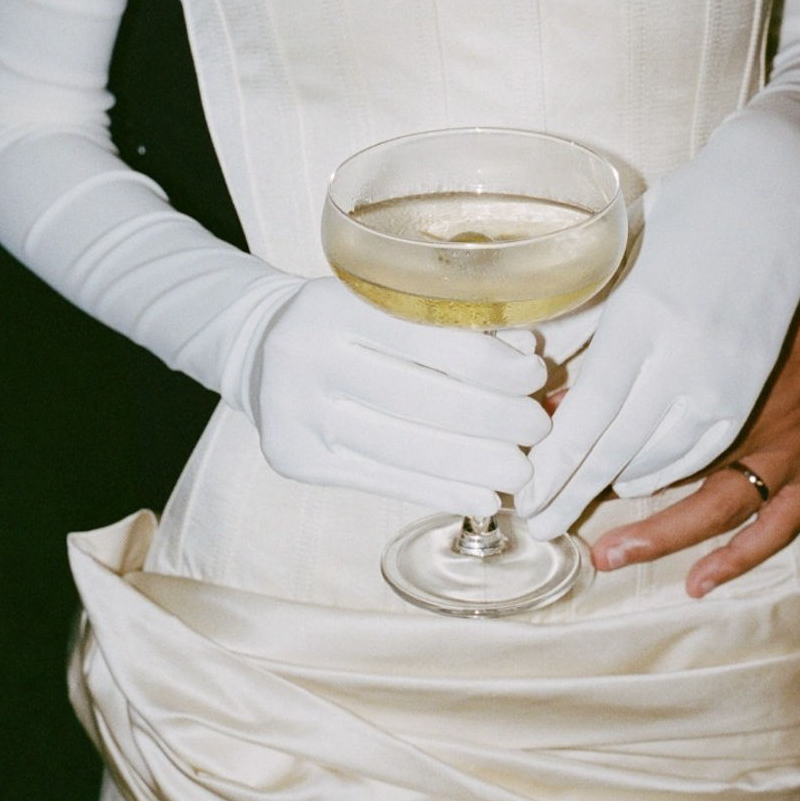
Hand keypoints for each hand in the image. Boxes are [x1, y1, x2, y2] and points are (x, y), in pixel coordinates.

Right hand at [251, 278, 548, 513]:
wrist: (261, 350)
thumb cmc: (348, 322)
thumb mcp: (388, 301)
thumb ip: (453, 323)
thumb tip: (525, 357)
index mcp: (334, 303)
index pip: (430, 340)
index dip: (493, 364)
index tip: (536, 376)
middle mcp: (306, 356)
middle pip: (421, 400)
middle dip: (494, 419)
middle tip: (538, 429)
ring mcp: (295, 412)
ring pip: (405, 449)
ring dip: (475, 466)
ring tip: (521, 472)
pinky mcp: (295, 459)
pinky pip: (382, 480)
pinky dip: (439, 492)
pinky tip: (481, 498)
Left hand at [517, 111, 799, 537]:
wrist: (794, 192)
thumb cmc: (703, 207)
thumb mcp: (632, 250)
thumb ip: (587, 313)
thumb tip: (543, 366)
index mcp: (645, 320)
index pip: (587, 415)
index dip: (555, 464)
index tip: (526, 495)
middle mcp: (687, 362)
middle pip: (618, 450)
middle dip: (574, 491)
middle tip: (542, 521)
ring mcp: (734, 385)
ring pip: (668, 462)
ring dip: (622, 494)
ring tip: (582, 515)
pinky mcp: (773, 398)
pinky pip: (722, 464)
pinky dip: (683, 488)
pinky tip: (654, 505)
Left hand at [588, 222, 799, 594]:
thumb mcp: (718, 270)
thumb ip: (654, 306)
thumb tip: (586, 343)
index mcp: (718, 355)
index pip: (632, 409)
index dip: (581, 435)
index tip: (541, 451)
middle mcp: (750, 408)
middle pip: (662, 461)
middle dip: (604, 488)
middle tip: (556, 512)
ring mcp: (791, 443)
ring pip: (714, 503)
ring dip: (660, 533)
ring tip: (610, 554)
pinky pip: (778, 523)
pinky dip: (739, 555)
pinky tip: (700, 581)